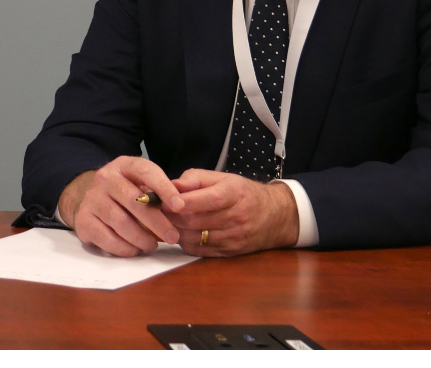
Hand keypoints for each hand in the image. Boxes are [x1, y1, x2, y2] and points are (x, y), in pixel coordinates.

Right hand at [58, 156, 186, 256]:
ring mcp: (91, 198)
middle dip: (157, 221)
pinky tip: (134, 249)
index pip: (145, 171)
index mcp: (124, 165)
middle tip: (173, 237)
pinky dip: (124, 248)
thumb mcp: (142, 184)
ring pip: (120, 221)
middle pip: (133, 201)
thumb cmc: (127, 193)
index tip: (180, 206)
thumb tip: (182, 206)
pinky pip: (106, 238)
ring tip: (152, 245)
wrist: (93, 200)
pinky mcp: (83, 220)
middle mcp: (105, 178)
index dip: (164, 188)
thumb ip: (161, 192)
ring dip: (141, 238)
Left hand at [165, 169, 298, 255]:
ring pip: (194, 237)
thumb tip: (171, 185)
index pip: (208, 199)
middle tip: (154, 210)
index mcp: (234, 194)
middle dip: (171, 216)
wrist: (276, 216)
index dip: (185, 201)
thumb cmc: (244, 193)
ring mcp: (233, 238)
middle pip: (196, 220)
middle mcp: (236, 218)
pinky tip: (179, 232)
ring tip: (163, 220)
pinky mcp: (229, 252)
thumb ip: (195, 179)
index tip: (165, 200)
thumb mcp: (223, 178)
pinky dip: (184, 242)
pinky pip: (199, 250)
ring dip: (174, 230)